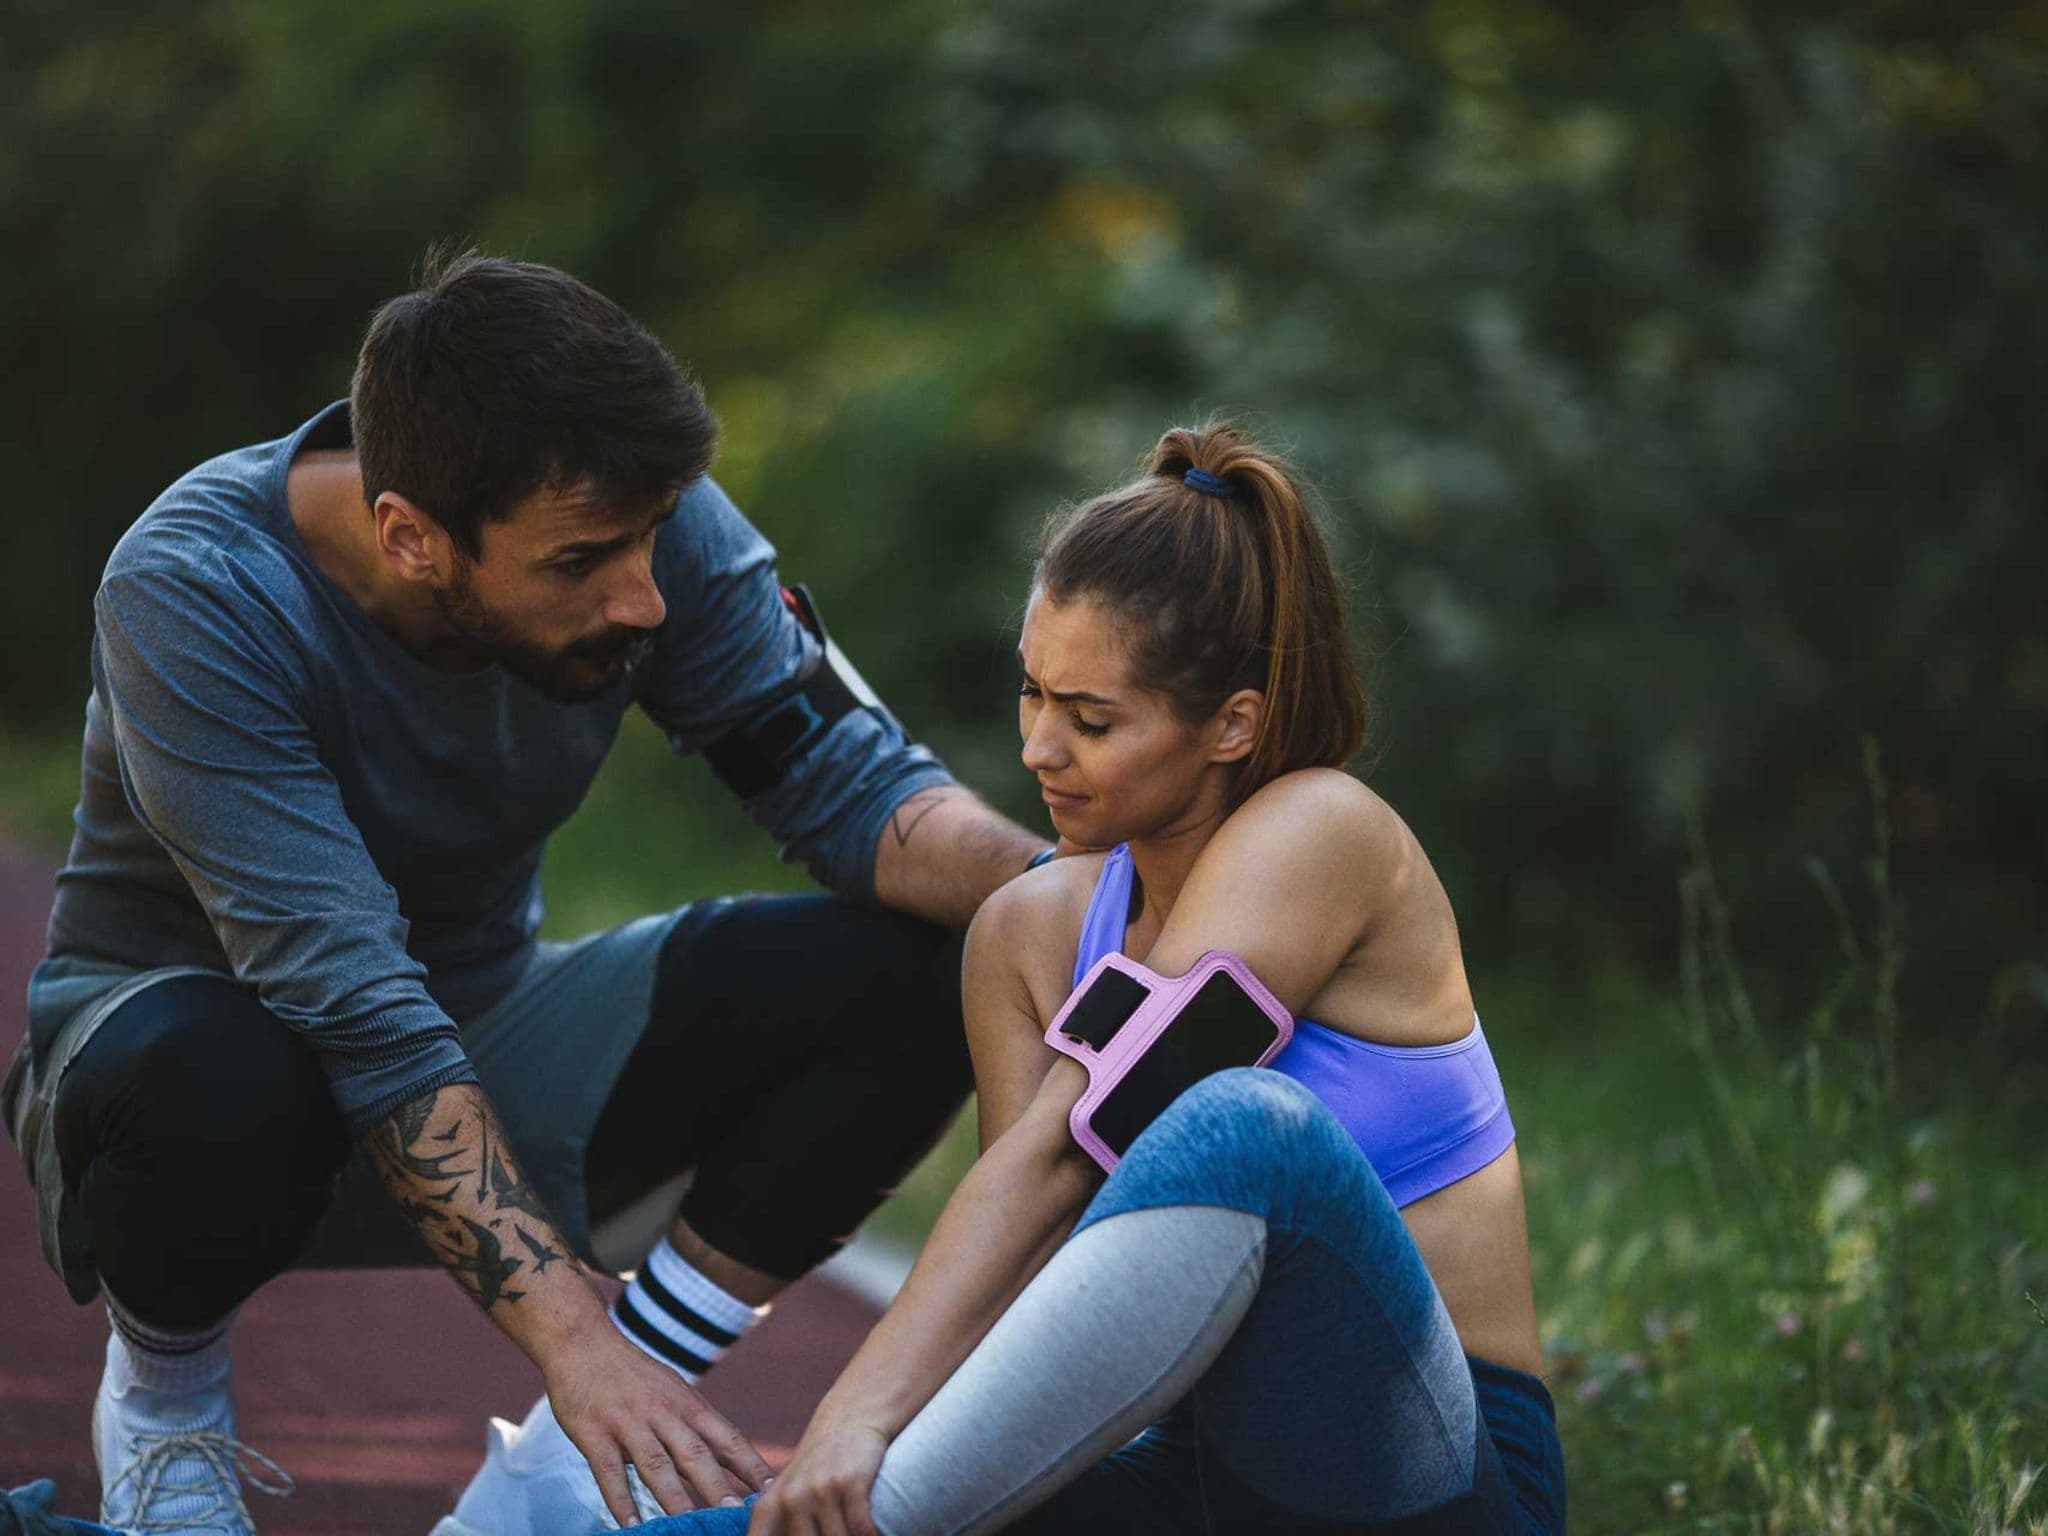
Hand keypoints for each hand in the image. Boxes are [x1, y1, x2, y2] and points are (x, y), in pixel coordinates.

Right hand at [543, 1321, 774, 1523]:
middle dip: (718, 1487)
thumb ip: (696, 1430)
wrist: (583, 1342)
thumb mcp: (673, 1393)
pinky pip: (610, 1472)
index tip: (772, 1490)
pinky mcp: (594, 1433)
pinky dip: (621, 1500)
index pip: (728, 1439)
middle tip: (737, 1515)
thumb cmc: (634, 1375)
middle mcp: (663, 1413)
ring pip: (656, 1465)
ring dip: (674, 1498)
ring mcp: (628, 1423)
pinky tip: (631, 1525)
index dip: (752, 1466)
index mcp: (688, 1405)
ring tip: (689, 1525)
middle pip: (696, 1455)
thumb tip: (728, 1470)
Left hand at [745, 1419, 888, 1535]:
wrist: (849, 1418)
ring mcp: (819, 1490)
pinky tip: (876, 1534)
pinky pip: (862, 1530)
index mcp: (767, 1510)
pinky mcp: (849, 1482)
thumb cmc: (817, 1467)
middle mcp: (789, 1500)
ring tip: (853, 1535)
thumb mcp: (788, 1496)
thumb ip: (779, 1530)